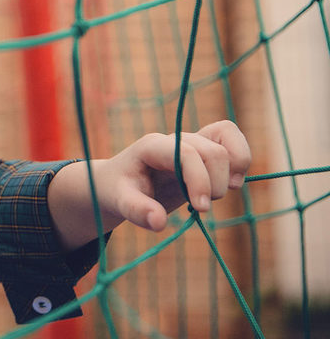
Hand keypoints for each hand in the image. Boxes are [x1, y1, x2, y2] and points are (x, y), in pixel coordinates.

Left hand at [95, 119, 251, 231]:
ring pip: (228, 137)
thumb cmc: (119, 190)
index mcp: (152, 147)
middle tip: (201, 206)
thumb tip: (159, 223)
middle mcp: (175, 139)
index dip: (199, 180)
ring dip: (233, 168)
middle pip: (212, 151)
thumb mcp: (119, 201)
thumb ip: (136, 211)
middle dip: (215, 183)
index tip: (200, 208)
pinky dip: (240, 160)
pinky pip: (231, 139)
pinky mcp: (205, 150)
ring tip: (222, 191)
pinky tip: (232, 182)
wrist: (120, 182)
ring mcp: (192, 141)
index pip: (186, 153)